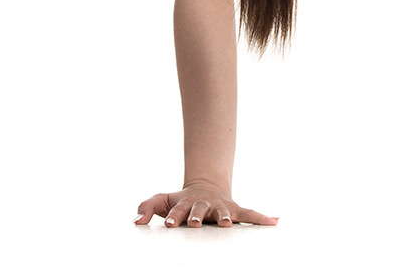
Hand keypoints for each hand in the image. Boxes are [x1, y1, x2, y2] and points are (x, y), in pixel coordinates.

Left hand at [134, 180, 278, 228]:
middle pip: (200, 210)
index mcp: (187, 203)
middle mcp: (204, 204)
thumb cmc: (181, 200)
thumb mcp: (163, 200)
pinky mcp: (235, 210)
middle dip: (197, 216)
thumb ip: (147, 207)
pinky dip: (263, 217)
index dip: (175, 217)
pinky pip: (250, 214)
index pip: (179, 210)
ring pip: (223, 213)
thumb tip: (135, 221)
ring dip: (225, 218)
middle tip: (195, 223)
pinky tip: (275, 221)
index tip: (171, 225)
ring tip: (226, 224)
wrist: (206, 186)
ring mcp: (220, 207)